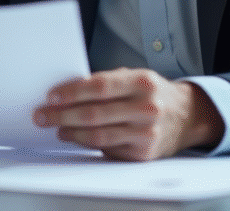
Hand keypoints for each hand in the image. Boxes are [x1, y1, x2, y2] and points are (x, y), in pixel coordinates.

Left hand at [33, 67, 223, 160]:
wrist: (186, 115)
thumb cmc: (154, 94)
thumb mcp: (135, 77)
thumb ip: (107, 82)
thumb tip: (68, 91)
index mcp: (143, 82)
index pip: (100, 87)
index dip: (72, 92)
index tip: (52, 96)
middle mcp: (147, 108)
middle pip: (94, 113)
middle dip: (62, 115)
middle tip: (43, 115)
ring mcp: (146, 133)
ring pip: (98, 135)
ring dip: (71, 132)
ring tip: (57, 128)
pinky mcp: (143, 153)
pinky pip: (108, 149)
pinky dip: (88, 144)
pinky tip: (76, 137)